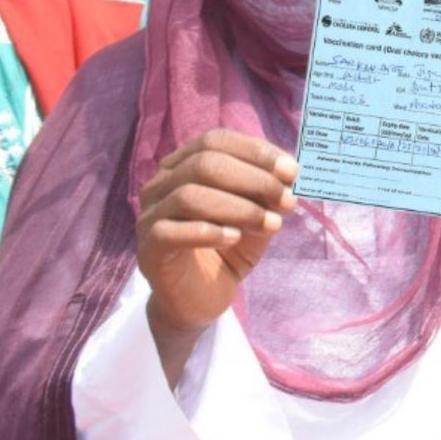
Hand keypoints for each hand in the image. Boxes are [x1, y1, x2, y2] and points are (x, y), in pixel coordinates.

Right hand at [136, 129, 298, 336]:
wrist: (200, 298)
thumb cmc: (228, 247)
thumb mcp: (257, 215)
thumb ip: (268, 194)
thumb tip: (290, 174)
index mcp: (185, 166)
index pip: (215, 141)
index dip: (255, 151)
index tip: (292, 171)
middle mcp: (161, 184)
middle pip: (203, 163)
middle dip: (253, 179)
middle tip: (287, 200)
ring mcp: (149, 216)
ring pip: (189, 196)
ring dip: (239, 207)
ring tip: (271, 225)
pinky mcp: (148, 249)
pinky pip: (170, 232)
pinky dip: (208, 232)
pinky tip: (234, 239)